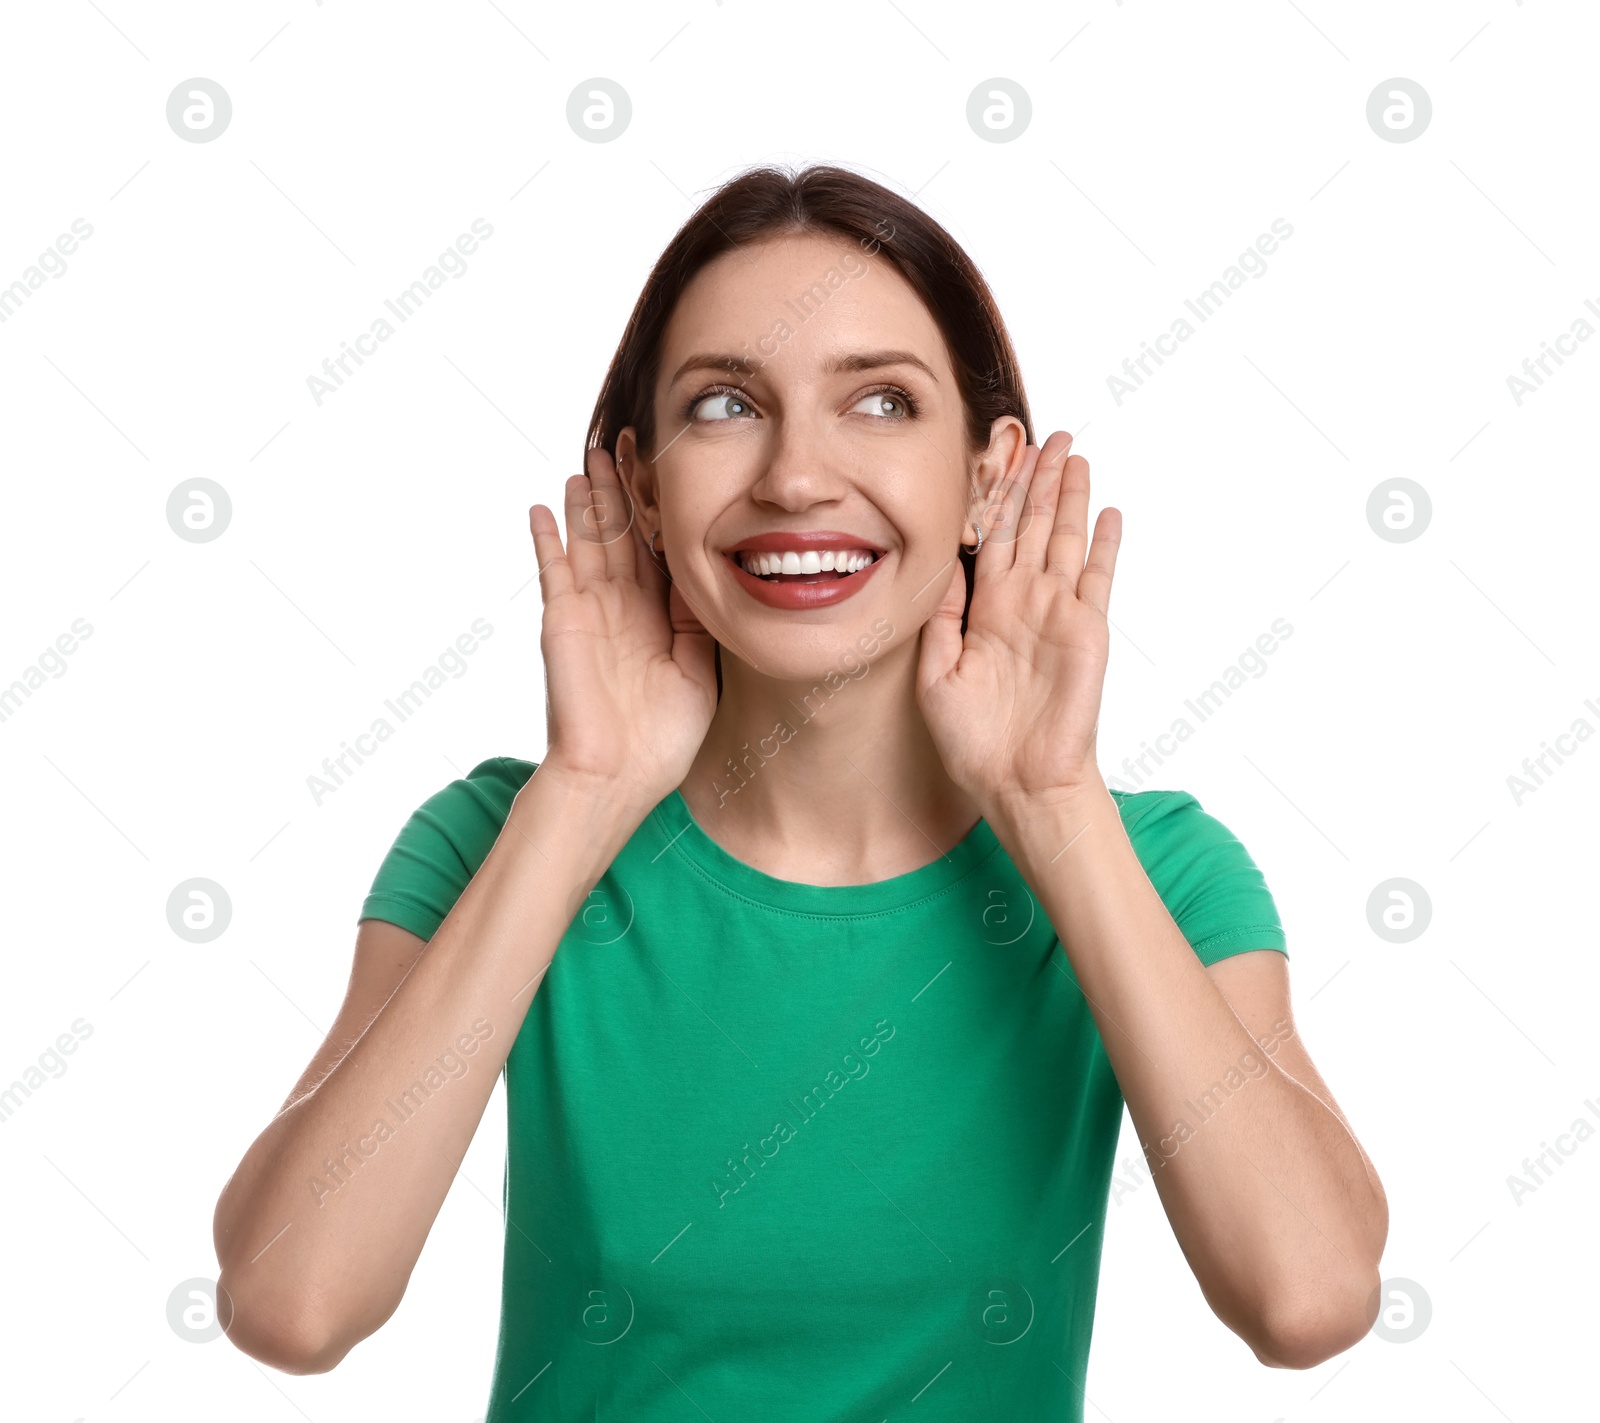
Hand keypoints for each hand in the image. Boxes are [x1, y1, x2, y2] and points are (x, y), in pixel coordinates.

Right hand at [528, 447, 717, 809]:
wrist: (618, 776)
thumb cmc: (660, 740)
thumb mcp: (700, 673)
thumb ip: (699, 625)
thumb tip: (706, 577)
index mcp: (657, 619)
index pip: (659, 551)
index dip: (662, 513)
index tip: (669, 473)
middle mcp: (622, 608)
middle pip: (623, 535)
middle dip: (624, 490)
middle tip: (626, 442)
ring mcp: (590, 612)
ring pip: (589, 542)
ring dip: (589, 502)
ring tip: (588, 459)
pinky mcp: (563, 621)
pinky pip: (553, 571)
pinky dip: (548, 539)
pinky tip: (544, 508)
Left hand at [915, 431, 1120, 814]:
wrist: (1018, 783)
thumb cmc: (974, 742)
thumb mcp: (936, 673)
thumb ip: (940, 618)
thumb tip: (939, 566)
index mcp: (985, 611)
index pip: (989, 539)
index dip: (993, 499)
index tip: (994, 457)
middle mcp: (1022, 603)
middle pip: (1029, 526)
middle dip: (1035, 480)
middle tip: (1044, 434)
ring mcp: (1057, 614)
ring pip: (1062, 538)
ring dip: (1068, 496)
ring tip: (1074, 453)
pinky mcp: (1086, 630)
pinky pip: (1097, 577)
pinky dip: (1103, 543)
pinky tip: (1108, 510)